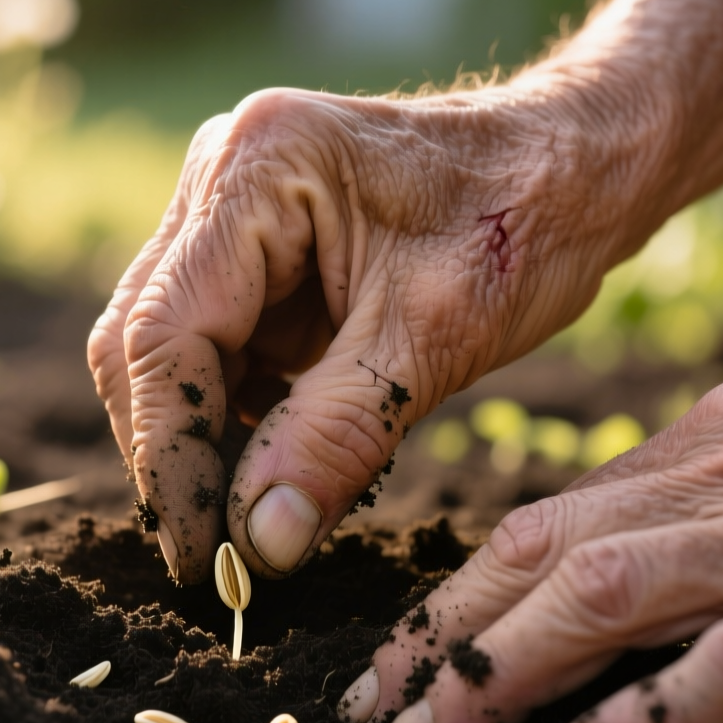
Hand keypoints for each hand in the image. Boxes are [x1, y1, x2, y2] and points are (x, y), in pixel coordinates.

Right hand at [87, 86, 642, 581]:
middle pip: (142, 341)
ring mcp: (227, 206)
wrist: (580, 162)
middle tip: (216, 561)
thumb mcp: (439, 336)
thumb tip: (256, 544)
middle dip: (174, 454)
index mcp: (258, 166)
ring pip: (164, 349)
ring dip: (200, 439)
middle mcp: (220, 173)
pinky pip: (211, 344)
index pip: (164, 335)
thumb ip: (336, 437)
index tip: (203, 558)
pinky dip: (234, 414)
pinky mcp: (249, 244)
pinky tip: (277, 463)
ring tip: (251, 522)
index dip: (172, 456)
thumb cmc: (527, 220)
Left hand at [338, 363, 722, 722]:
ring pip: (614, 592)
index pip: (545, 518)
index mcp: (711, 440)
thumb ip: (698, 496)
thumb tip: (588, 556)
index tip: (396, 657)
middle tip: (375, 707)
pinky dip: (665, 704)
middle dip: (448, 637)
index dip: (456, 595)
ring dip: (510, 671)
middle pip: (547, 552)